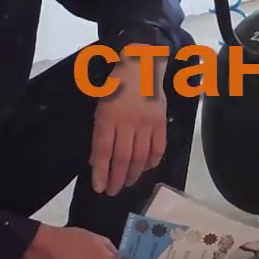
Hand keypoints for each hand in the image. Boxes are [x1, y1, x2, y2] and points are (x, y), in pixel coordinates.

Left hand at [90, 55, 166, 195]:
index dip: (101, 172)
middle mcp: (127, 122)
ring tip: (127, 183)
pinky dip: (152, 162)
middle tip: (113, 191)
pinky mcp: (161, 122)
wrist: (142, 67)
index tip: (99, 187)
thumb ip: (100, 133)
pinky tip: (145, 169)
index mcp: (108, 117)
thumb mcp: (101, 107)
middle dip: (116, 178)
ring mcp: (146, 123)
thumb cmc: (117, 86)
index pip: (103, 151)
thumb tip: (97, 161)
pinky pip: (158, 148)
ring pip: (140, 156)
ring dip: (133, 174)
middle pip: (122, 157)